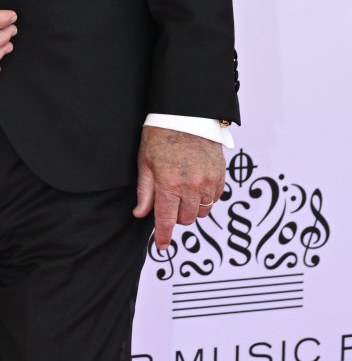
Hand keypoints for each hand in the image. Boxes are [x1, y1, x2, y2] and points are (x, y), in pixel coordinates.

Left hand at [134, 127, 226, 250]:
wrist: (187, 114)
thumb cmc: (161, 136)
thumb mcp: (145, 164)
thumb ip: (145, 192)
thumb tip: (140, 214)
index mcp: (169, 184)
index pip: (166, 220)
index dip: (164, 236)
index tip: (162, 246)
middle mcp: (191, 186)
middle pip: (186, 219)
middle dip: (176, 217)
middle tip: (169, 204)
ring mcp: (208, 181)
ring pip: (202, 211)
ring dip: (192, 209)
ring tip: (183, 194)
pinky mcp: (220, 174)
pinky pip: (215, 198)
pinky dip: (206, 198)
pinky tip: (196, 187)